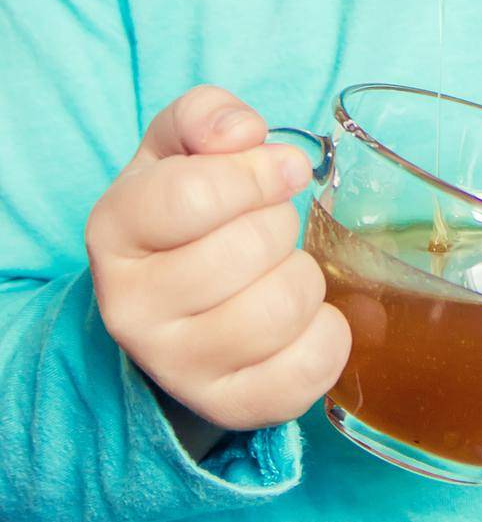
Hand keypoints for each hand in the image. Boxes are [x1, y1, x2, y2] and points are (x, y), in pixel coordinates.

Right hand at [85, 84, 351, 434]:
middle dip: (278, 221)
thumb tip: (242, 134)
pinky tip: (302, 318)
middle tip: (266, 225)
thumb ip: (206, 115)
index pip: (194, 195)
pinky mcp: (226, 407)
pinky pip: (311, 367)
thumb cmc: (182, 206)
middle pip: (249, 247)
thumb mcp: (180, 143)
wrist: (168, 299)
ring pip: (283, 306)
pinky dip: (327, 332)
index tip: (281, 168)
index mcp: (114, 229)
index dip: (256, 172)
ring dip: (303, 274)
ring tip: (278, 269)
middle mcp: (130, 307)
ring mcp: (176, 365)